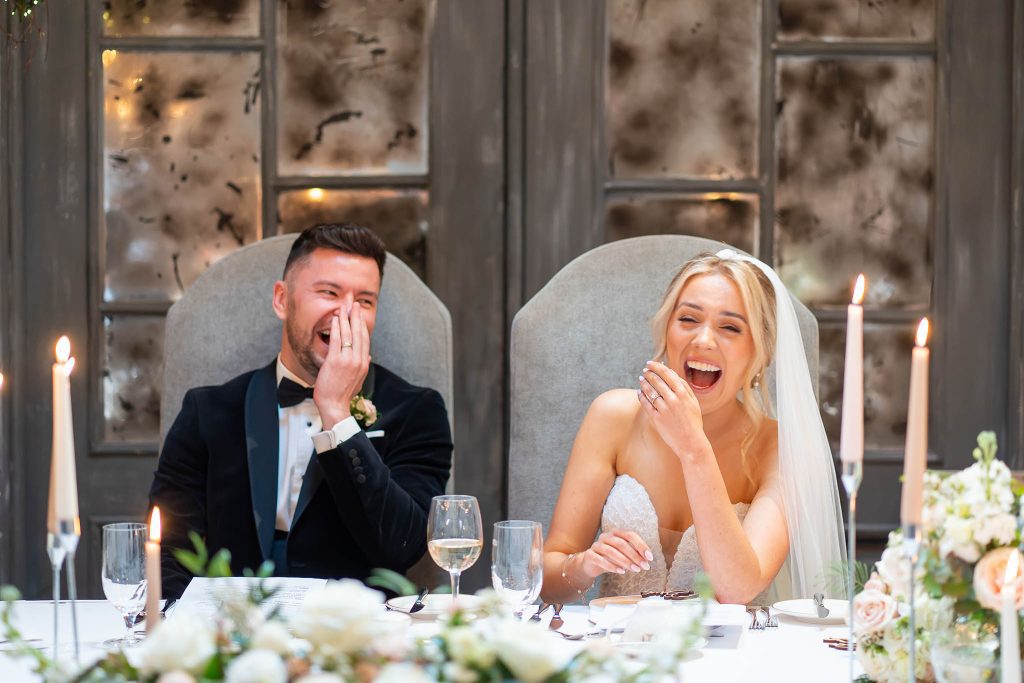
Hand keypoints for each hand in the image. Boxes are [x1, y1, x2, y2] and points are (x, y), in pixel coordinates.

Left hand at [313, 295, 369, 426]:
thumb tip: (367, 357)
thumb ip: (362, 366)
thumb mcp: (358, 380)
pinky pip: (337, 340)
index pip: (365, 339)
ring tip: (344, 306)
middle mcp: (359, 360)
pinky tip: (336, 319)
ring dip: (346, 318)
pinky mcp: (336, 361)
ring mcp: (348, 360)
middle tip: (354, 303)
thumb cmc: (343, 395)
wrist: (335, 406)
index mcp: (364, 364)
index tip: (359, 315)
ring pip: (349, 334)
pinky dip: (337, 328)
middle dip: (356, 316)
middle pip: (359, 333)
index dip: (362, 325)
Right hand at [577, 530, 652, 578]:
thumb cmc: (611, 557)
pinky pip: (600, 559)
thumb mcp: (623, 554)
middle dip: (634, 556)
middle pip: (621, 543)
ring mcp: (596, 545)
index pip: (630, 535)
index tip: (650, 557)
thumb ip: (634, 555)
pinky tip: (621, 571)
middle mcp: (606, 536)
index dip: (641, 545)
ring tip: (635, 570)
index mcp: (616, 532)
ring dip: (625, 561)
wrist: (591, 563)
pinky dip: (611, 566)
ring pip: (611, 551)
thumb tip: (646, 562)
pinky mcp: (590, 555)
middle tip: (644, 566)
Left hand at [637, 360, 705, 458]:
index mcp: (683, 393)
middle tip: (644, 371)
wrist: (691, 442)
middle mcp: (673, 399)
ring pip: (650, 391)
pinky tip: (639, 392)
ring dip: (643, 383)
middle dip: (648, 373)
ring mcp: (664, 409)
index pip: (667, 374)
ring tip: (641, 379)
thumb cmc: (693, 421)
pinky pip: (646, 404)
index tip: (650, 363)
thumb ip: (684, 387)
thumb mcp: (693, 402)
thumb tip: (672, 373)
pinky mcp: (657, 418)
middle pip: (656, 381)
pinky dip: (641, 396)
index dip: (656, 367)